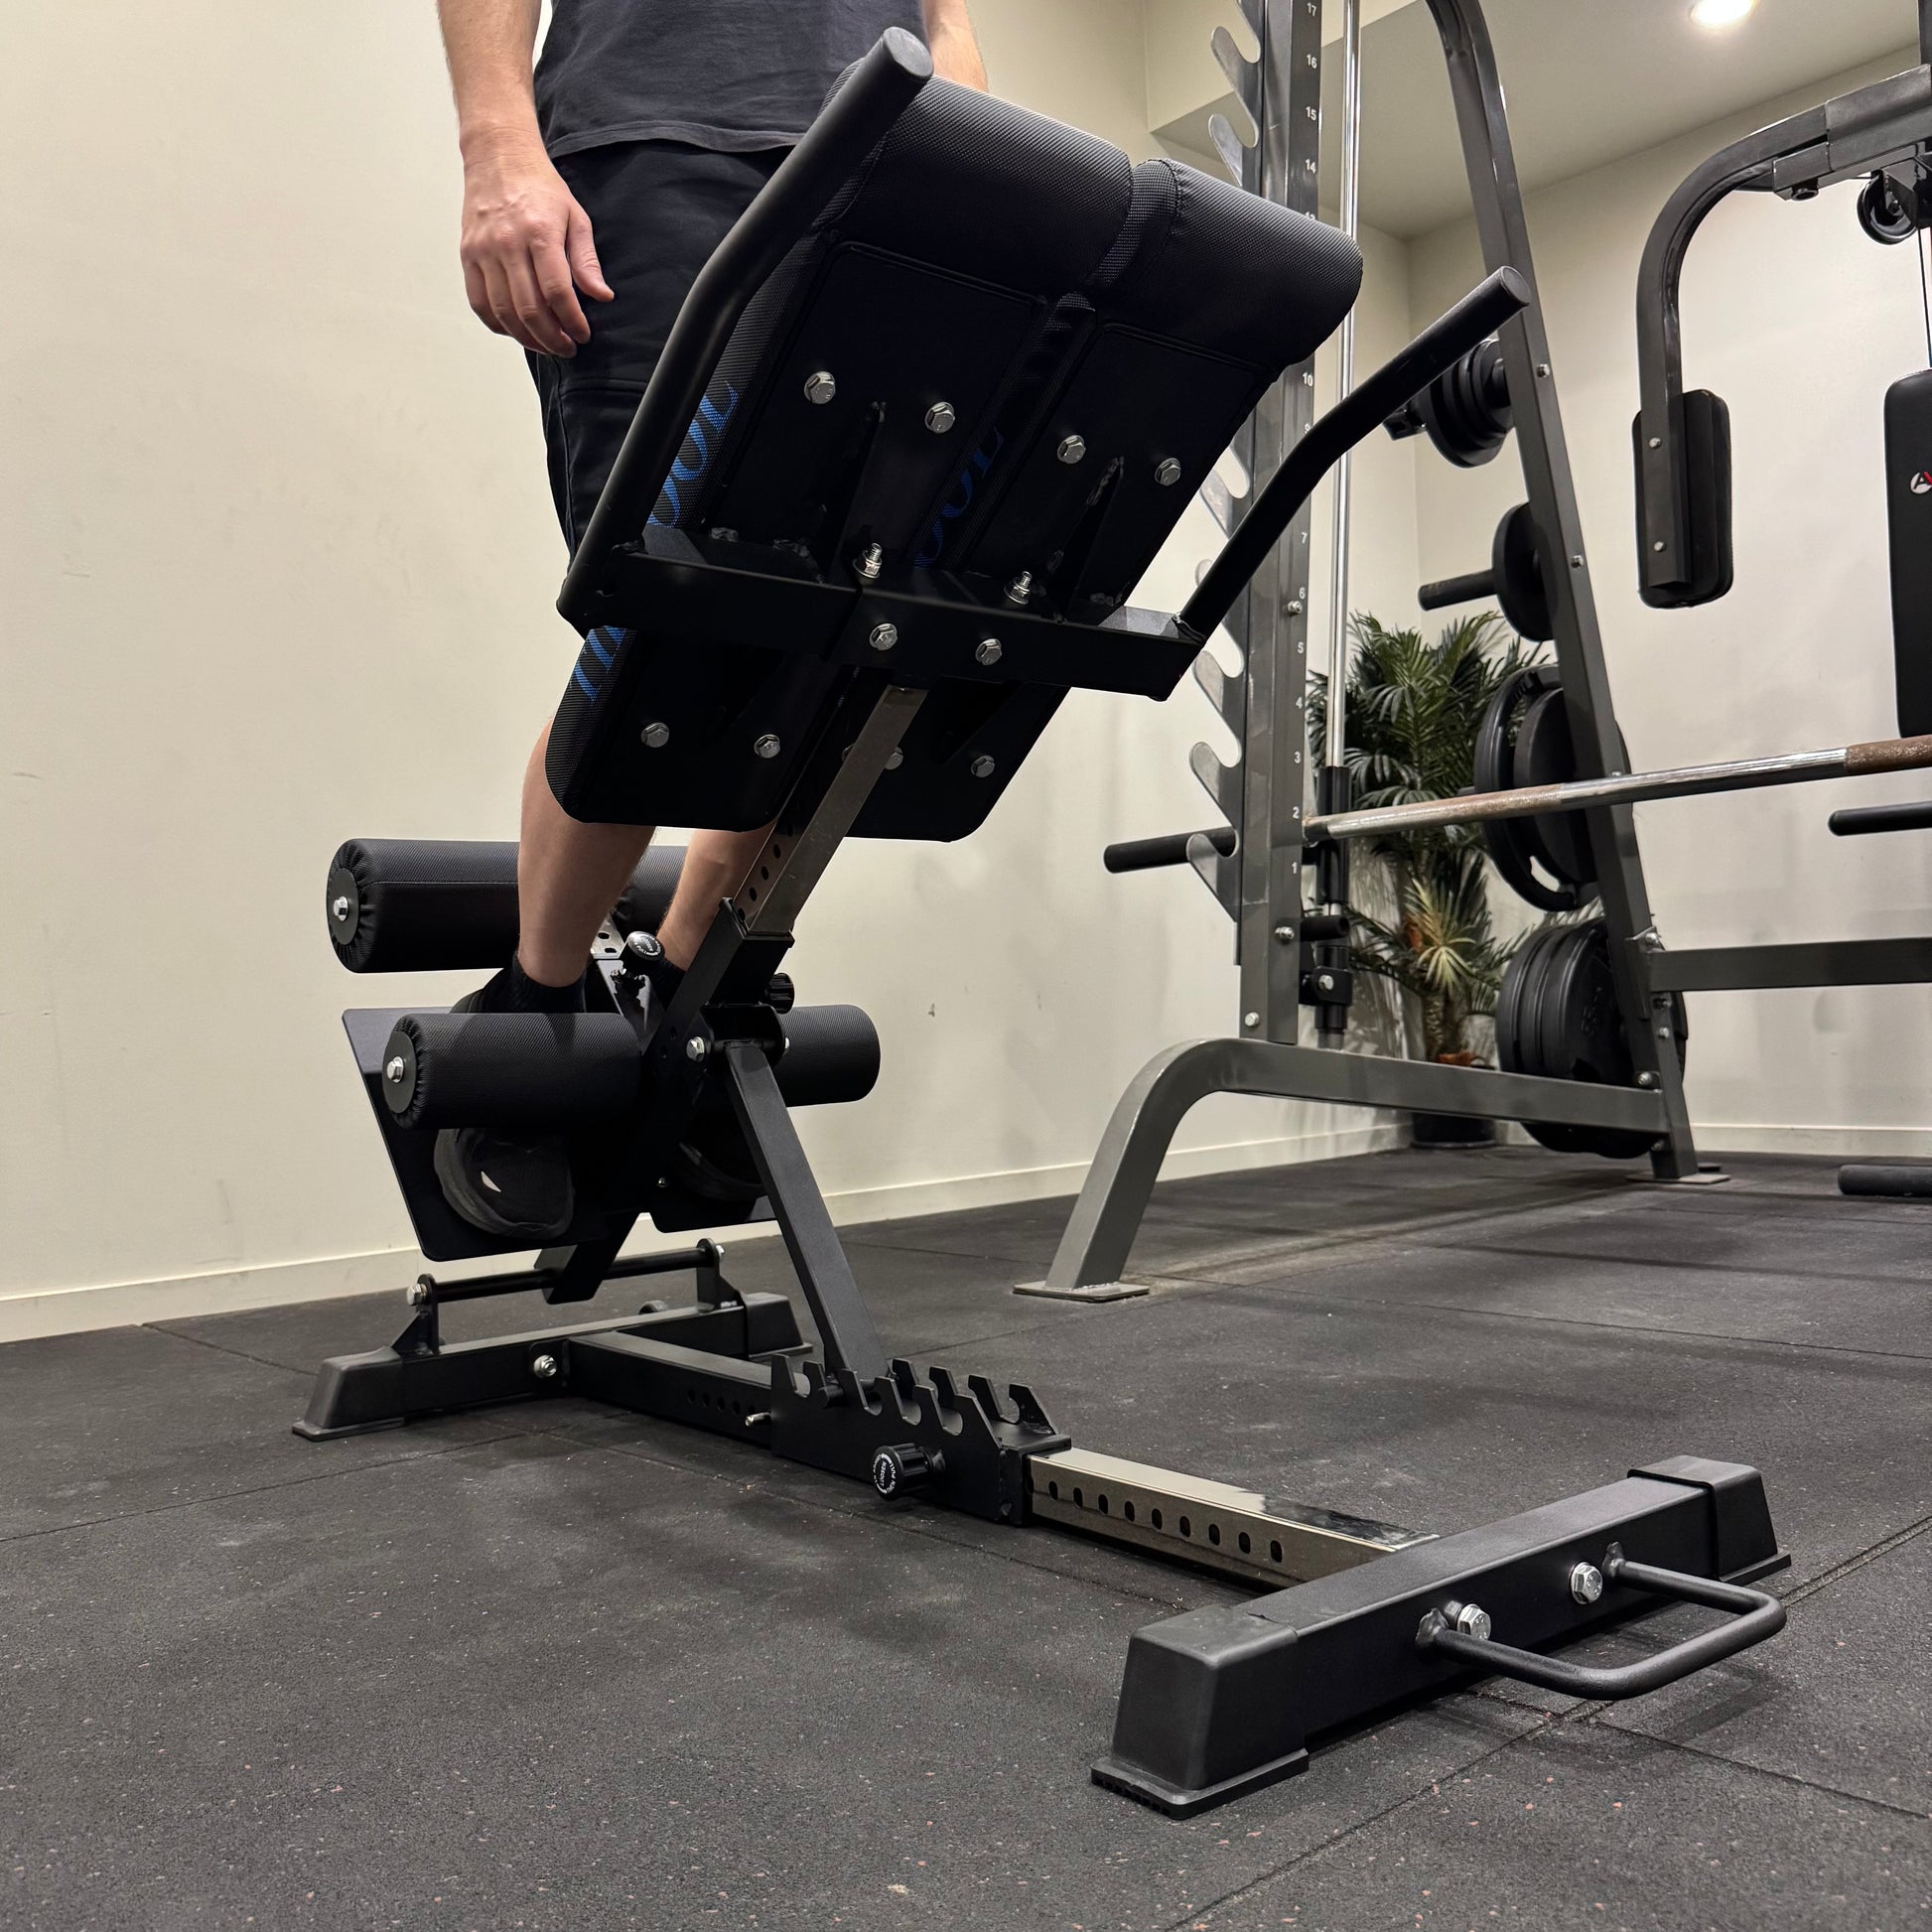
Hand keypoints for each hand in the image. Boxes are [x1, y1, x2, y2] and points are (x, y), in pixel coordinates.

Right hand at [458, 131, 613, 355]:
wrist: (498, 157)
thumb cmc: (540, 187)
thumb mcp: (575, 217)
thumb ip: (586, 260)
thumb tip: (600, 295)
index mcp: (539, 233)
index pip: (557, 292)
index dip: (572, 321)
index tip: (583, 335)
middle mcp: (507, 243)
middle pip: (529, 309)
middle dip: (552, 338)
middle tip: (566, 348)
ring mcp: (483, 250)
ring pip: (503, 312)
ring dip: (527, 338)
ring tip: (545, 344)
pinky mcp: (467, 255)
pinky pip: (479, 302)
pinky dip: (498, 324)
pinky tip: (516, 330)